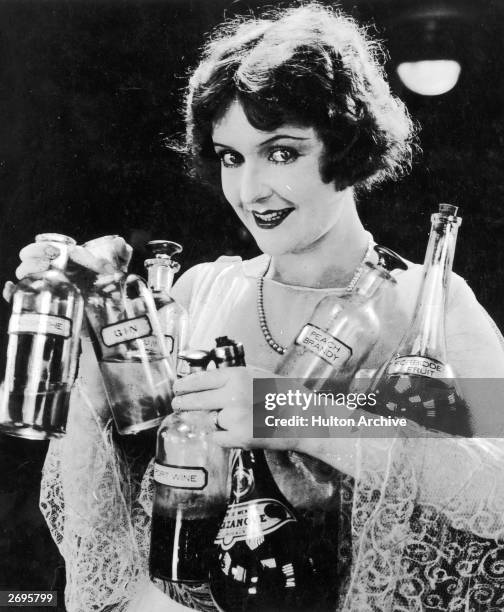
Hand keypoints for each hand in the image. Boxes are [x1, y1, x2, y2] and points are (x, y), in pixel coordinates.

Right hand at [3, 236, 132, 300]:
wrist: (106, 308)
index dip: (46, 246)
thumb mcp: (117, 268)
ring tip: (35, 274)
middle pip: (33, 258)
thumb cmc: (108, 284)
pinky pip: (20, 295)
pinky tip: (10, 289)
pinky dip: (11, 291)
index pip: (50, 247)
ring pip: (26, 274)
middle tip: (42, 261)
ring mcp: (48, 285)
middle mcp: (54, 269)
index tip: (53, 250)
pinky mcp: (45, 301)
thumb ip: (121, 254)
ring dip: (26, 271)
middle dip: (34, 256)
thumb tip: (122, 243)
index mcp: (68, 257)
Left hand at [172, 367, 295, 450]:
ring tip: (238, 419)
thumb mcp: (257, 375)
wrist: (304, 419)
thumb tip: (204, 381)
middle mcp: (233, 395)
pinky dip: (224, 437)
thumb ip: (232, 377)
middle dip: (182, 403)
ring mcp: (235, 418)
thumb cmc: (283, 395)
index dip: (185, 385)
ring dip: (216, 421)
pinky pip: (218, 438)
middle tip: (177, 404)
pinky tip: (239, 432)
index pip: (200, 380)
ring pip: (210, 421)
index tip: (177, 387)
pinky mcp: (239, 438)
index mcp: (237, 376)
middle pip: (195, 401)